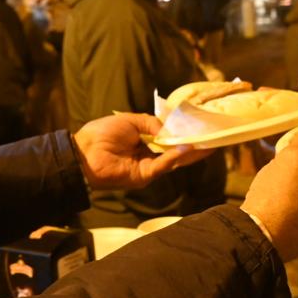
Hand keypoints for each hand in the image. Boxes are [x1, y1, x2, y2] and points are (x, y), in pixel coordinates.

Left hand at [72, 113, 212, 189]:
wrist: (84, 152)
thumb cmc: (102, 133)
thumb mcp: (131, 120)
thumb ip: (152, 124)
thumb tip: (170, 129)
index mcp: (144, 141)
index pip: (168, 139)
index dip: (184, 134)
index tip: (201, 128)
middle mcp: (148, 155)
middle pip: (176, 152)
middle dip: (194, 146)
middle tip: (213, 140)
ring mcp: (147, 167)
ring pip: (173, 160)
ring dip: (190, 153)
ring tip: (208, 145)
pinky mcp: (143, 176)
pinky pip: (162, 166)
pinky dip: (174, 158)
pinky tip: (185, 149)